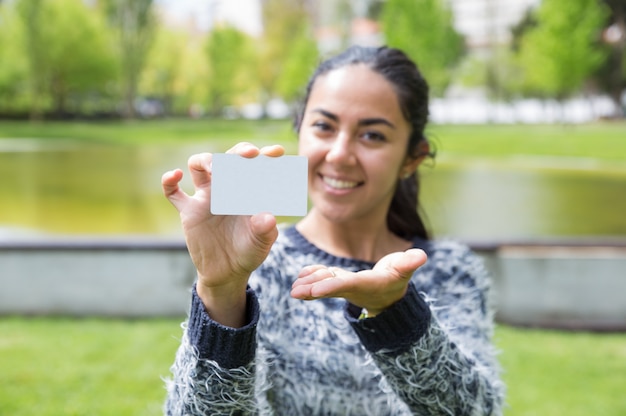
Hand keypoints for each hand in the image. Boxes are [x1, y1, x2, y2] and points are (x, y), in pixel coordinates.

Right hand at [162, 142, 284, 325]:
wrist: (227, 273)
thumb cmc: (249, 252)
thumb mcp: (261, 244)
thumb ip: (265, 231)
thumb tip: (267, 217)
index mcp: (248, 191)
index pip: (256, 167)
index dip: (265, 156)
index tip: (276, 152)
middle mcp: (227, 188)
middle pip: (228, 158)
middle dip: (239, 152)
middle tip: (250, 154)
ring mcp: (206, 197)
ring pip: (199, 166)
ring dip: (206, 161)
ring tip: (215, 168)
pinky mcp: (189, 211)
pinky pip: (173, 192)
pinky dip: (169, 181)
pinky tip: (175, 176)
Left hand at [290, 249, 426, 315]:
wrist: (389, 292)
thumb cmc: (398, 277)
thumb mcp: (405, 269)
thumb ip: (410, 263)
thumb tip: (421, 256)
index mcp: (366, 284)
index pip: (346, 284)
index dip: (331, 286)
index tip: (315, 291)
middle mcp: (352, 287)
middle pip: (330, 287)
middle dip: (313, 290)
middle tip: (295, 292)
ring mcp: (344, 285)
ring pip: (324, 284)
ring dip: (308, 285)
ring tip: (294, 287)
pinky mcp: (340, 280)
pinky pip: (325, 279)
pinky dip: (313, 276)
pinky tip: (302, 273)